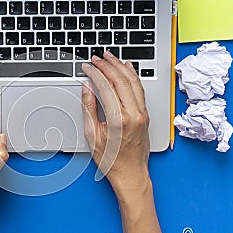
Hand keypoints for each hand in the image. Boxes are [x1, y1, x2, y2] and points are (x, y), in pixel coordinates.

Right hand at [82, 51, 149, 196]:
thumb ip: (89, 108)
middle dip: (107, 65)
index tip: (87, 66)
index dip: (95, 73)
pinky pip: (140, 89)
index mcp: (119, 119)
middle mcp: (134, 113)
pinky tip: (127, 68)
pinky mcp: (146, 115)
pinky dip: (133, 76)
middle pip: (121, 80)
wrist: (131, 174)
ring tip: (110, 57)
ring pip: (133, 81)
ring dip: (120, 66)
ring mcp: (142, 113)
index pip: (106, 86)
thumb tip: (87, 89)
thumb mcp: (93, 135)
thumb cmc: (112, 160)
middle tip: (96, 58)